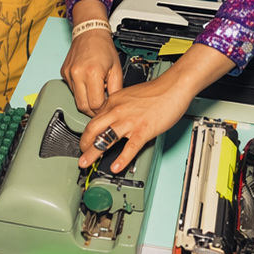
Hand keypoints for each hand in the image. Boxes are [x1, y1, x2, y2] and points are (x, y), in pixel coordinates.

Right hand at [61, 16, 122, 115]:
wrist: (89, 32)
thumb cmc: (103, 47)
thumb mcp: (116, 69)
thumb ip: (116, 90)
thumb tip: (112, 105)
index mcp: (93, 72)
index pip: (95, 104)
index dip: (102, 109)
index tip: (106, 107)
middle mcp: (78, 74)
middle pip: (83, 106)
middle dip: (93, 110)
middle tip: (101, 105)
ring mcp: (69, 74)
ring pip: (76, 100)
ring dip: (86, 101)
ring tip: (95, 93)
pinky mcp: (64, 73)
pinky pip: (72, 90)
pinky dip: (80, 92)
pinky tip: (87, 84)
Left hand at [77, 43, 233, 172]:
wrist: (173, 86)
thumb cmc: (156, 91)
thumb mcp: (129, 95)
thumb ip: (118, 107)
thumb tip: (111, 118)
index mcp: (114, 102)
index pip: (93, 119)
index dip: (86, 133)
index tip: (84, 142)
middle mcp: (118, 111)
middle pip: (93, 129)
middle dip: (83, 144)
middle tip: (80, 155)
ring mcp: (130, 121)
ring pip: (106, 138)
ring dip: (93, 153)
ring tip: (87, 163)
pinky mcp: (143, 130)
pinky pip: (130, 147)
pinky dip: (121, 159)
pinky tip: (115, 167)